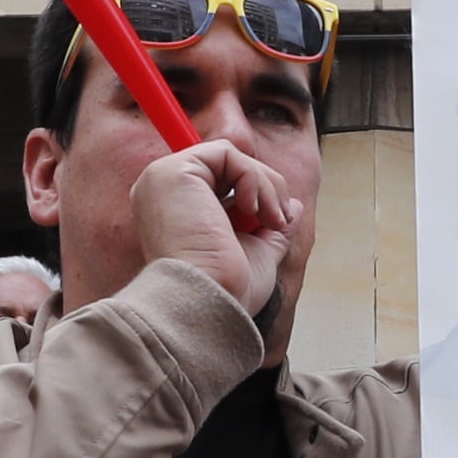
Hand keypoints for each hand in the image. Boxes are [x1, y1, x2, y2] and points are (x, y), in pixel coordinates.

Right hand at [128, 139, 293, 319]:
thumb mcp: (257, 255)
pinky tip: (254, 211)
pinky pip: (227, 152)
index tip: (275, 221)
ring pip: (231, 157)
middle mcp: (162, 192)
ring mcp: (163, 180)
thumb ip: (270, 227)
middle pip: (227, 166)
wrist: (207, 305)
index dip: (253, 191)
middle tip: (279, 221)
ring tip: (272, 220)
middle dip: (267, 187)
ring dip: (266, 185)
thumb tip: (295, 207)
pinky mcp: (173, 172)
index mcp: (175, 211)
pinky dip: (254, 178)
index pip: (220, 182)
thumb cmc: (225, 291)